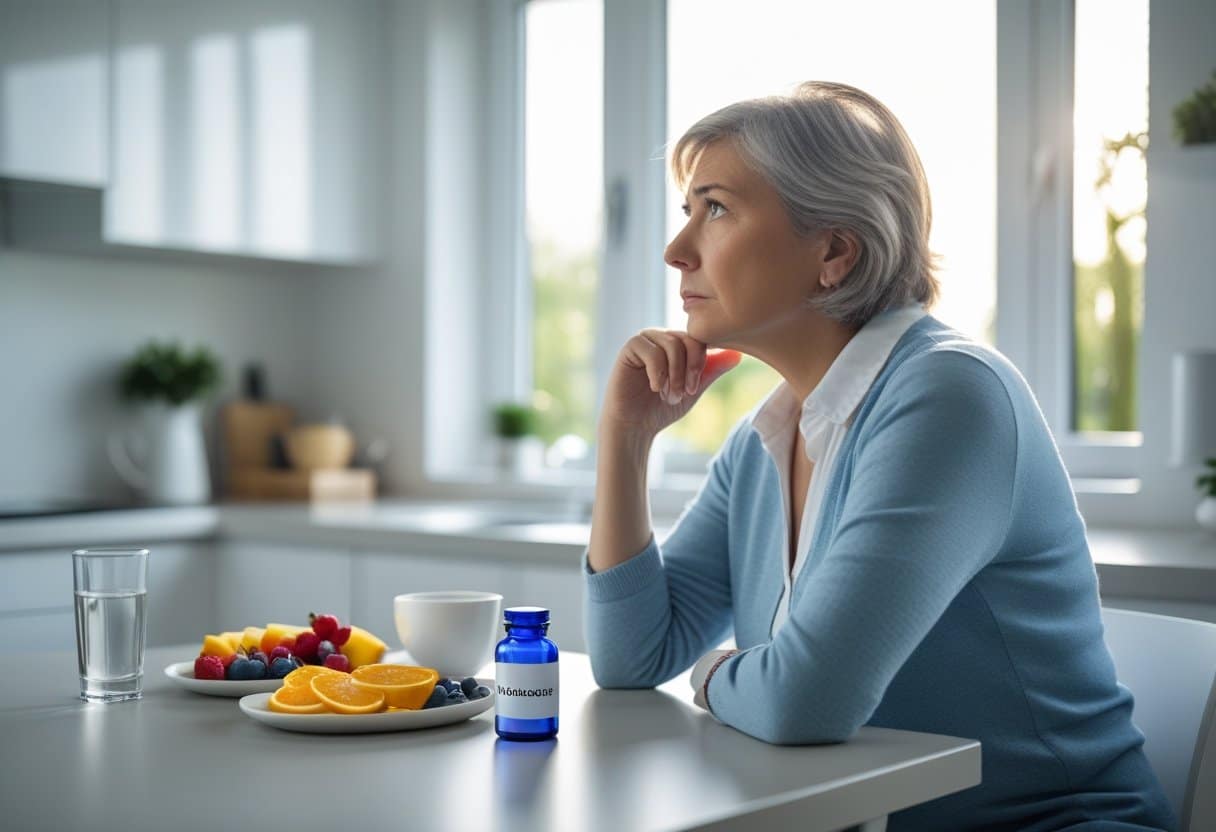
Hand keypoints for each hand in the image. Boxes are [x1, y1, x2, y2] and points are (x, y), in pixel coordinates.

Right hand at [599, 329, 741, 439]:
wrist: (636, 425)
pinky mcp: (631, 347)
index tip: (694, 388)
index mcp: (679, 343)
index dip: (701, 362)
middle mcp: (663, 336)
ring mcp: (646, 339)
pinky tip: (655, 388)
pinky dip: (658, 373)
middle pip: (688, 339)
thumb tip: (738, 355)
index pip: (700, 339)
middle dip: (689, 369)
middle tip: (685, 393)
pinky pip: (652, 351)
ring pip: (672, 345)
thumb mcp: (693, 388)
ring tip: (669, 395)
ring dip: (674, 375)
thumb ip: (712, 370)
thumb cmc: (663, 407)